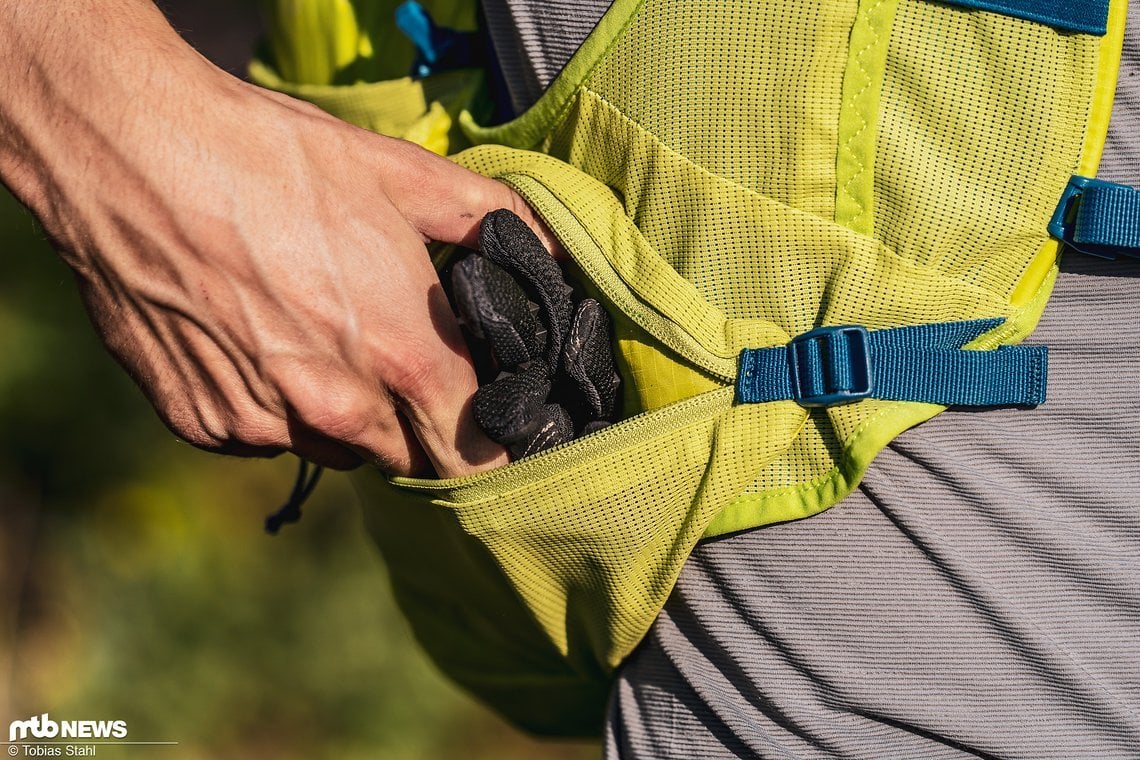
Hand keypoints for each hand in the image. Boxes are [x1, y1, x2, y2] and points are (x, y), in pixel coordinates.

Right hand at [0, 0, 559, 476]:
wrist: (136, 154)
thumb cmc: (276, 161)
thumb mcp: (405, 175)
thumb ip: (492, 221)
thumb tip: (549, 250)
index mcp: (403, 356)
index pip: (475, 456)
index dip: (486, 441)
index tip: (483, 416)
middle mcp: (336, 408)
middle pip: (405, 456)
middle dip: (414, 421)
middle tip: (394, 354)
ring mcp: (263, 423)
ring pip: (333, 447)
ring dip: (341, 413)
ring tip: (314, 333)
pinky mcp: (202, 423)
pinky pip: (263, 436)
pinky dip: (271, 404)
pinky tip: (253, 338)